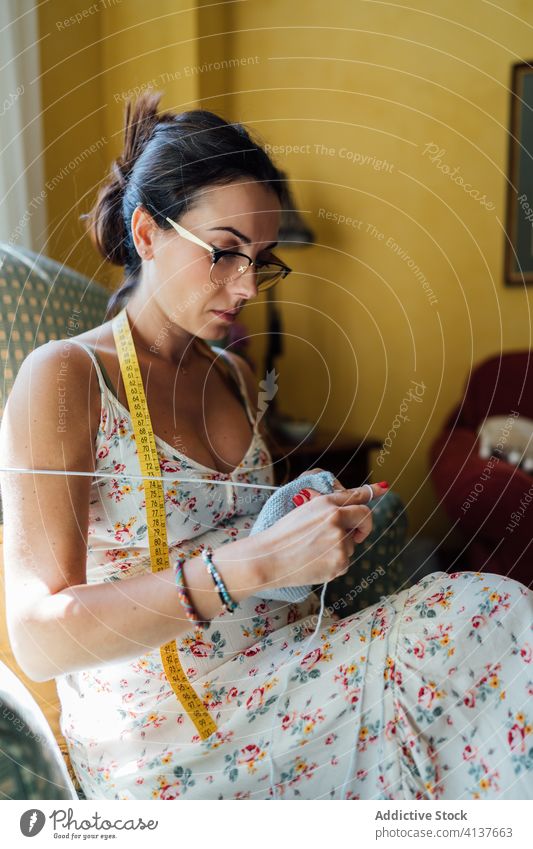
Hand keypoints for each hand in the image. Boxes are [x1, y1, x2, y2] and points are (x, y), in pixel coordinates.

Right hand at [255, 483, 388, 589]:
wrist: (267, 558)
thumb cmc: (282, 537)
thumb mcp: (303, 512)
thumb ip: (328, 511)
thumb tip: (348, 519)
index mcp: (326, 503)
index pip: (356, 495)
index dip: (372, 491)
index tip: (385, 488)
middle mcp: (336, 518)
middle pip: (365, 517)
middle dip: (364, 527)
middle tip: (357, 536)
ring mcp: (340, 540)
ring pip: (352, 544)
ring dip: (340, 549)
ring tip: (314, 553)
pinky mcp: (340, 561)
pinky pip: (345, 562)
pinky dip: (334, 565)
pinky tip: (315, 564)